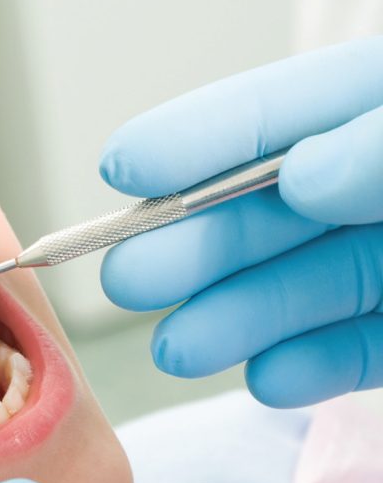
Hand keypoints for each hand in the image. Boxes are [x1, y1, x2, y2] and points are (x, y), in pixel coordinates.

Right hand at [99, 35, 382, 405]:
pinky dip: (317, 366)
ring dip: (236, 319)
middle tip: (129, 279)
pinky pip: (366, 349)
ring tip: (180, 349)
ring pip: (307, 284)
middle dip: (193, 246)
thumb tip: (307, 173)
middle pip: (271, 208)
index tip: (124, 166)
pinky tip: (273, 377)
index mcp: (382, 105)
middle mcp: (375, 185)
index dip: (197, 137)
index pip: (278, 111)